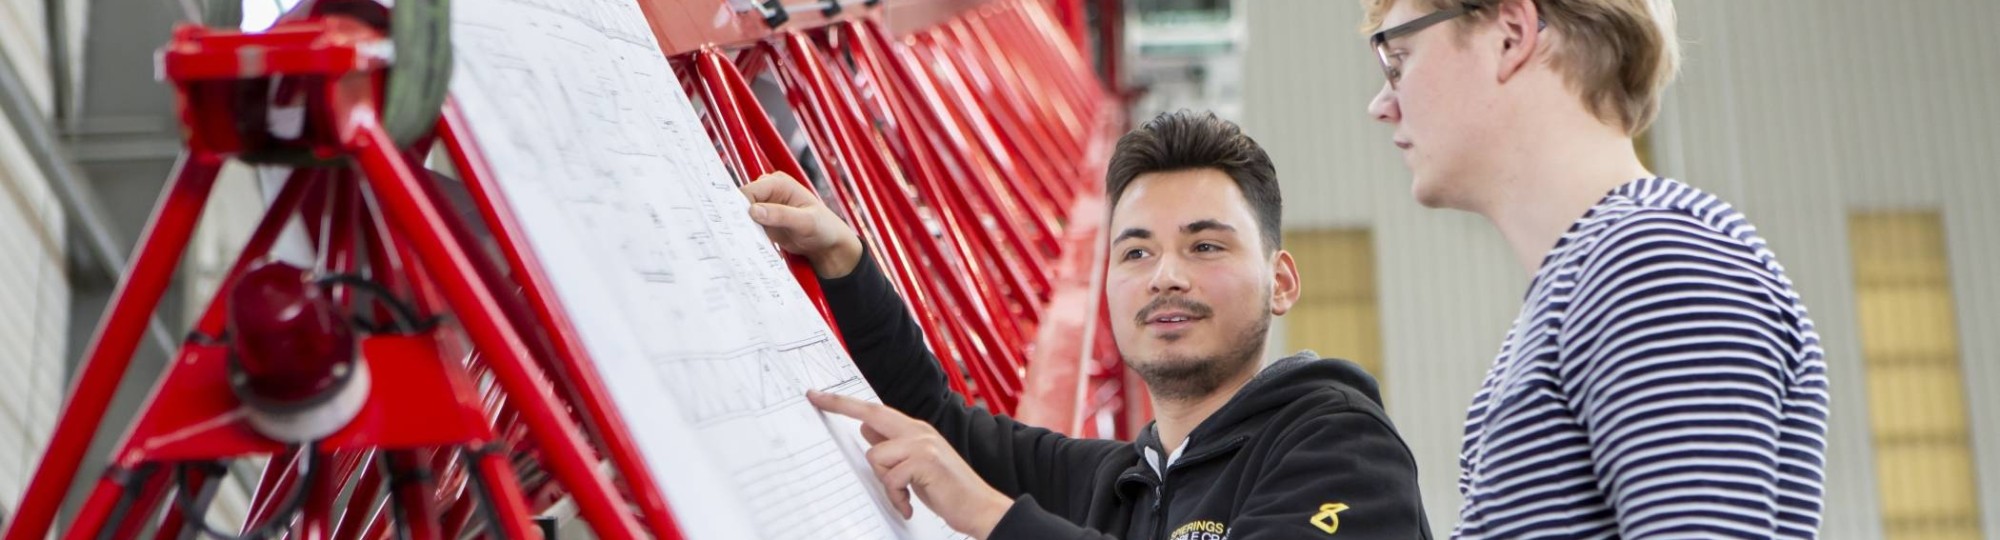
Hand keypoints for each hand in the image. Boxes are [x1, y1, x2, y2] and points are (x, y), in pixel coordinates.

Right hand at [740, 172, 864, 277]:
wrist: (828, 245)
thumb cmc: (824, 228)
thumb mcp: (805, 222)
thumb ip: (781, 215)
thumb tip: (754, 210)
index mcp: (779, 183)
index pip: (749, 191)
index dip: (739, 205)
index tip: (735, 223)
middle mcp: (769, 191)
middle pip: (741, 201)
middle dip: (738, 217)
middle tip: (736, 235)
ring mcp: (764, 207)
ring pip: (742, 215)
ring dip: (741, 227)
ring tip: (740, 241)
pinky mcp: (763, 221)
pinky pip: (747, 226)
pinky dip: (746, 234)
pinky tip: (746, 244)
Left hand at [807, 390, 1014, 539]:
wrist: (980, 506)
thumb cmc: (948, 489)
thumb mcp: (917, 465)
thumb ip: (894, 447)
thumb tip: (866, 430)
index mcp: (916, 430)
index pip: (875, 410)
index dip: (845, 403)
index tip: (819, 395)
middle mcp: (918, 431)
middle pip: (872, 413)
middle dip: (839, 405)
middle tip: (814, 398)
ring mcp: (923, 444)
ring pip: (876, 457)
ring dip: (884, 483)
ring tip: (902, 496)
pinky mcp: (926, 461)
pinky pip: (891, 478)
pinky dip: (896, 496)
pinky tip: (909, 504)